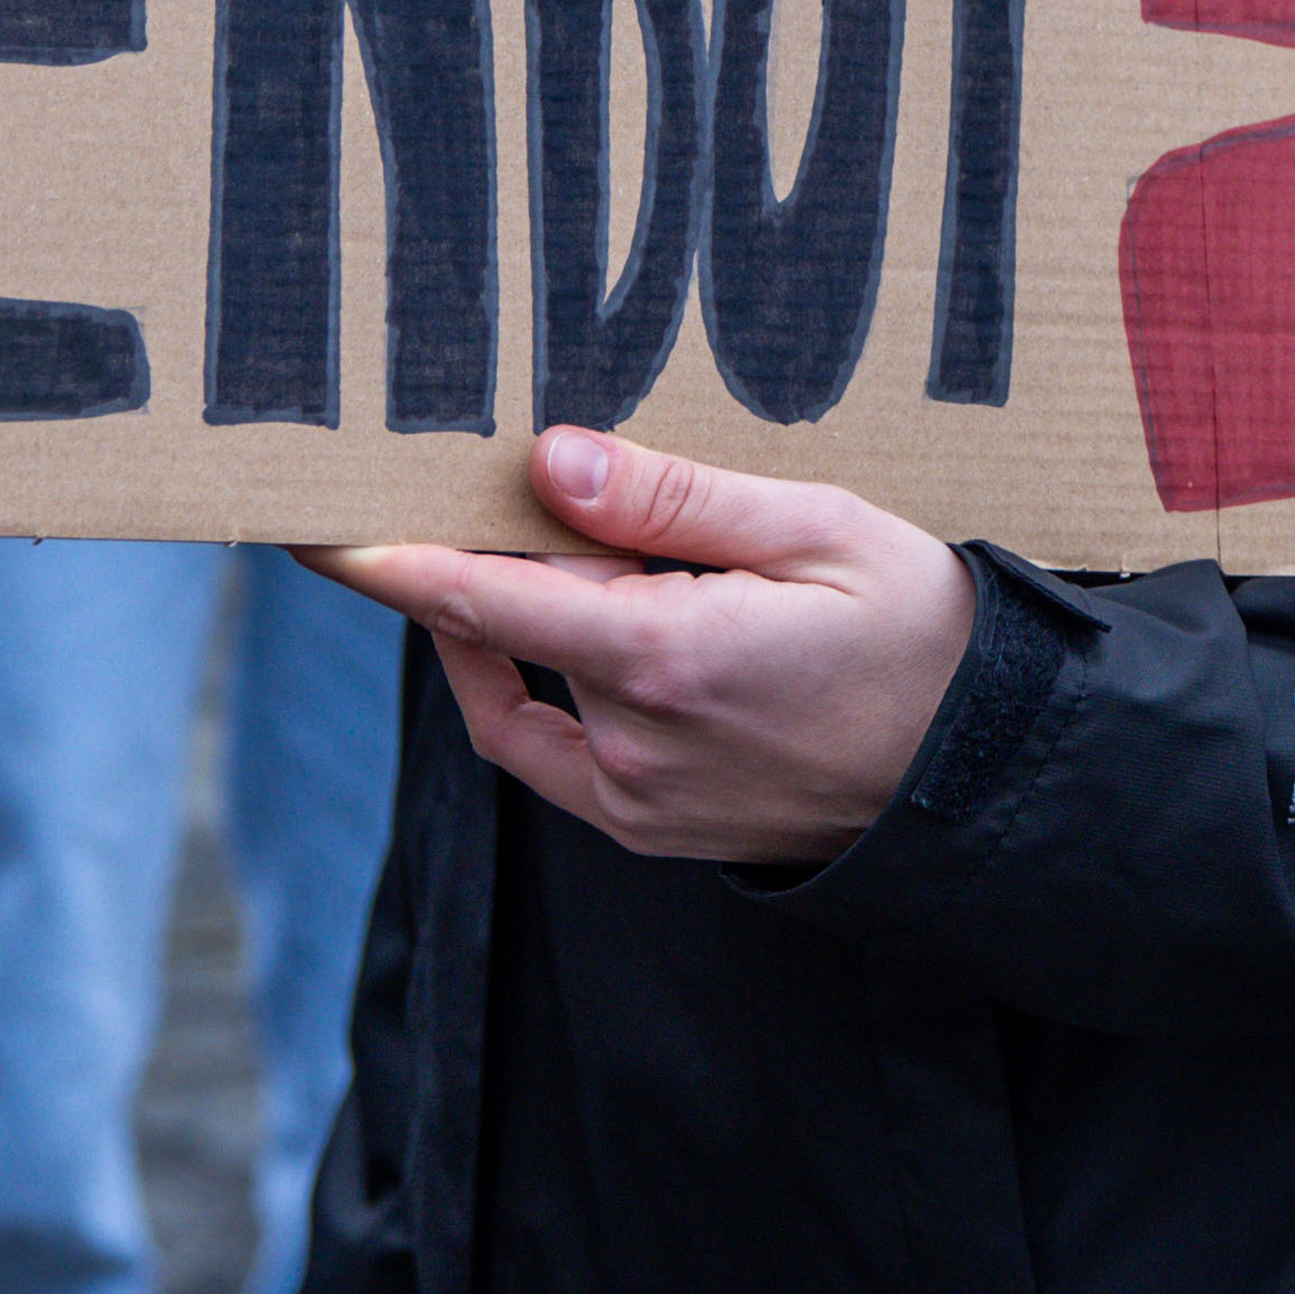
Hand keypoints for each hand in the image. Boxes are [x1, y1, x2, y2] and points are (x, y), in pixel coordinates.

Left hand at [302, 427, 978, 869]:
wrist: (985, 774)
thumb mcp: (820, 530)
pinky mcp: (650, 830)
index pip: (480, 599)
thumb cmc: (921, 634)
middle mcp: (634, 744)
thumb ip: (678, 501)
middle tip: (458, 489)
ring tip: (518, 547)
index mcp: (666, 658)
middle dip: (479, 563)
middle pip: (503, 634)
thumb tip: (549, 463)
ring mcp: (636, 801)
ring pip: (523, 697)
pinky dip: (532, 688)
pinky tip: (551, 634)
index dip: (384, 561)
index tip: (309, 525)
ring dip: (503, 626)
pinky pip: (553, 754)